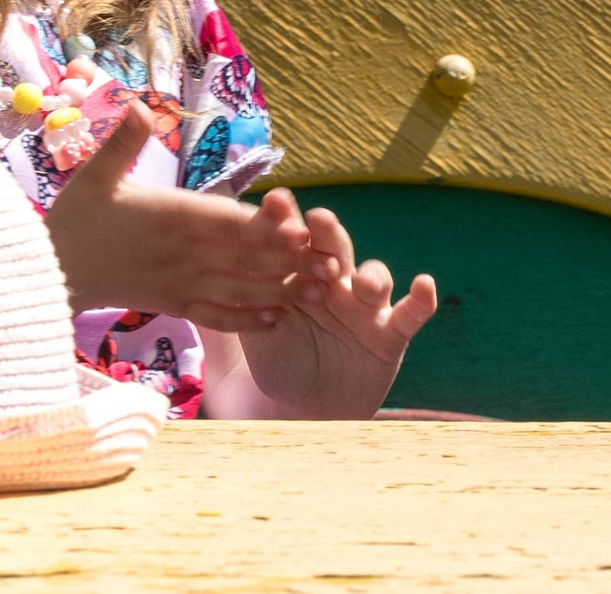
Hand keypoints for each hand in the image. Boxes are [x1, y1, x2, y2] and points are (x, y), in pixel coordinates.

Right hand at [42, 110, 312, 329]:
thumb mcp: (95, 176)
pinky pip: (214, 317)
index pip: (226, 222)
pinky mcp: (172, 305)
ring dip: (279, 292)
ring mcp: (179, 283)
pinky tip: (273, 321)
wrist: (44, 276)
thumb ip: (122, 143)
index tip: (300, 229)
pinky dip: (244, 320)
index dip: (264, 227)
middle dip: (289, 262)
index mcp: (171, 217)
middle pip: (244, 257)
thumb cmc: (74, 221)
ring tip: (317, 294)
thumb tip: (136, 103)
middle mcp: (182, 254)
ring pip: (238, 290)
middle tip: (331, 265)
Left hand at [215, 192, 437, 419]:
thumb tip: (187, 275)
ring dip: (371, 274)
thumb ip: (230, 305)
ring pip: (373, 276)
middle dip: (327, 234)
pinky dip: (421, 298)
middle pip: (333, 249)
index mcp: (299, 274)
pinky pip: (411, 313)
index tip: (274, 201)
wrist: (307, 409)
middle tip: (318, 220)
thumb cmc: (278, 362)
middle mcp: (334, 281)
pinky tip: (424, 285)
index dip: (286, 222)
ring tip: (361, 283)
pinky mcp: (391, 333)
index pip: (292, 241)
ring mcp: (365, 305)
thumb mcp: (249, 333)